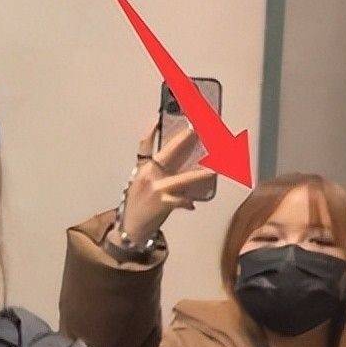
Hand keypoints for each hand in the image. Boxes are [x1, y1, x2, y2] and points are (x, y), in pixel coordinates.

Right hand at [115, 121, 216, 248]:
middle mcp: (149, 175)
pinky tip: (191, 205)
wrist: (130, 229)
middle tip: (196, 128)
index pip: (146, 144)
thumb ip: (157, 174)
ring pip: (183, 178)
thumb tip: (180, 168)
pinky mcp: (162, 203)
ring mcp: (156, 188)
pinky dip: (187, 202)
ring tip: (215, 168)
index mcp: (143, 169)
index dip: (152, 130)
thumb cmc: (136, 207)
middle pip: (168, 153)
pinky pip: (181, 200)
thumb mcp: (139, 185)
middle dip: (183, 140)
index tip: (159, 117)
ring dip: (200, 173)